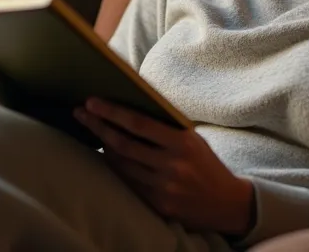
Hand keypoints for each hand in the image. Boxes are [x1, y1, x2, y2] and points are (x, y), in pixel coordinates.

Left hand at [73, 97, 253, 236]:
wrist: (227, 203)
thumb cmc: (206, 164)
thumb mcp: (192, 140)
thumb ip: (165, 128)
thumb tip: (129, 110)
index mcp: (183, 143)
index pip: (139, 123)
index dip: (112, 112)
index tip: (92, 102)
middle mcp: (172, 165)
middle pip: (124, 144)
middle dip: (98, 127)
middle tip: (80, 113)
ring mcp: (164, 188)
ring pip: (122, 165)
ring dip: (103, 147)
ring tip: (92, 130)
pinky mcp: (159, 205)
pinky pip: (128, 183)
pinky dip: (116, 168)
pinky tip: (108, 156)